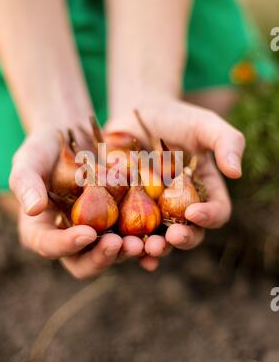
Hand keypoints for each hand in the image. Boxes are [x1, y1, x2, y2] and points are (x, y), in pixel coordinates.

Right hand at [9, 127, 144, 278]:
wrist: (73, 137)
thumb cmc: (44, 149)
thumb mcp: (29, 159)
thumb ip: (26, 182)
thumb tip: (33, 209)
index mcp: (42, 231)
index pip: (50, 246)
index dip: (67, 244)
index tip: (87, 233)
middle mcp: (70, 240)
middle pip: (84, 263)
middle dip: (103, 257)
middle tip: (121, 243)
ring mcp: (98, 234)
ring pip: (113, 254)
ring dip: (129, 252)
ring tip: (146, 242)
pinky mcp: (119, 224)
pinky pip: (133, 239)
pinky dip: (146, 245)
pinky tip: (160, 241)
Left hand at [105, 97, 244, 269]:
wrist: (138, 112)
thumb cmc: (177, 118)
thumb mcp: (205, 124)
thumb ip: (226, 142)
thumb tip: (236, 172)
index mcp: (206, 191)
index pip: (216, 212)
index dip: (209, 217)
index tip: (193, 213)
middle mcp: (182, 206)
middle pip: (190, 233)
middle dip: (183, 240)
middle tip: (172, 238)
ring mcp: (156, 211)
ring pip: (159, 239)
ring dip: (156, 248)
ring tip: (147, 248)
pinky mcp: (128, 210)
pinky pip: (131, 233)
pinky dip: (129, 245)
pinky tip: (125, 248)